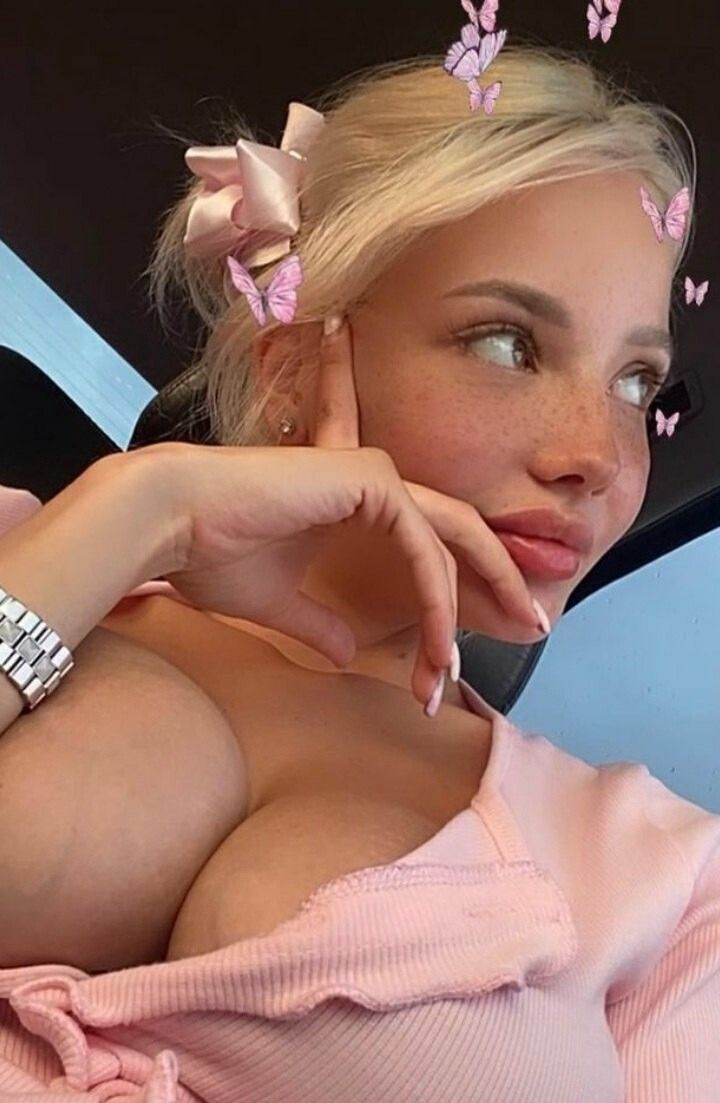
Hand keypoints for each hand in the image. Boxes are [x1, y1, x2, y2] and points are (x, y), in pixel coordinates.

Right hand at [134, 316, 542, 710]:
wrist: (171, 521)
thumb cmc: (213, 554)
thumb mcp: (279, 604)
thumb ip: (319, 624)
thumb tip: (346, 656)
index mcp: (357, 504)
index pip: (430, 545)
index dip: (462, 590)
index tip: (470, 648)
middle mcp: (376, 484)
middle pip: (461, 538)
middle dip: (501, 585)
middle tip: (535, 629)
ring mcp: (377, 478)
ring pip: (446, 551)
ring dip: (453, 620)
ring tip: (447, 680)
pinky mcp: (372, 482)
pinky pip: (423, 550)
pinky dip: (435, 602)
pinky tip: (435, 647)